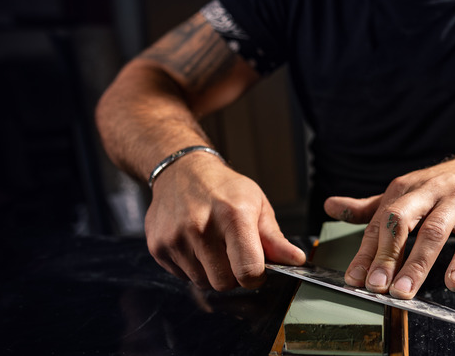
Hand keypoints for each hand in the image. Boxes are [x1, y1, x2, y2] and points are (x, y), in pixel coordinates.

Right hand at [145, 152, 305, 290]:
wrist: (182, 171)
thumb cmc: (224, 188)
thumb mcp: (257, 205)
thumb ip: (275, 238)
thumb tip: (296, 260)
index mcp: (233, 215)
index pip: (248, 271)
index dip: (256, 276)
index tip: (257, 267)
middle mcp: (201, 227)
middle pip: (224, 283)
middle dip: (234, 275)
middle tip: (234, 253)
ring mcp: (176, 238)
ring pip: (203, 283)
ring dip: (212, 271)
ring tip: (213, 245)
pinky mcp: (158, 247)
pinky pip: (183, 277)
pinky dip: (192, 267)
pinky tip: (195, 244)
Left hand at [324, 154, 454, 298]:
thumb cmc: (440, 188)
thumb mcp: (404, 193)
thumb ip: (369, 208)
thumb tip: (328, 206)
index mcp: (403, 190)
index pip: (380, 223)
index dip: (366, 252)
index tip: (354, 280)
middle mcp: (427, 192)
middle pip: (401, 221)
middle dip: (387, 255)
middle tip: (376, 286)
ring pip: (434, 232)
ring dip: (418, 264)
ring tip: (404, 291)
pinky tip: (454, 282)